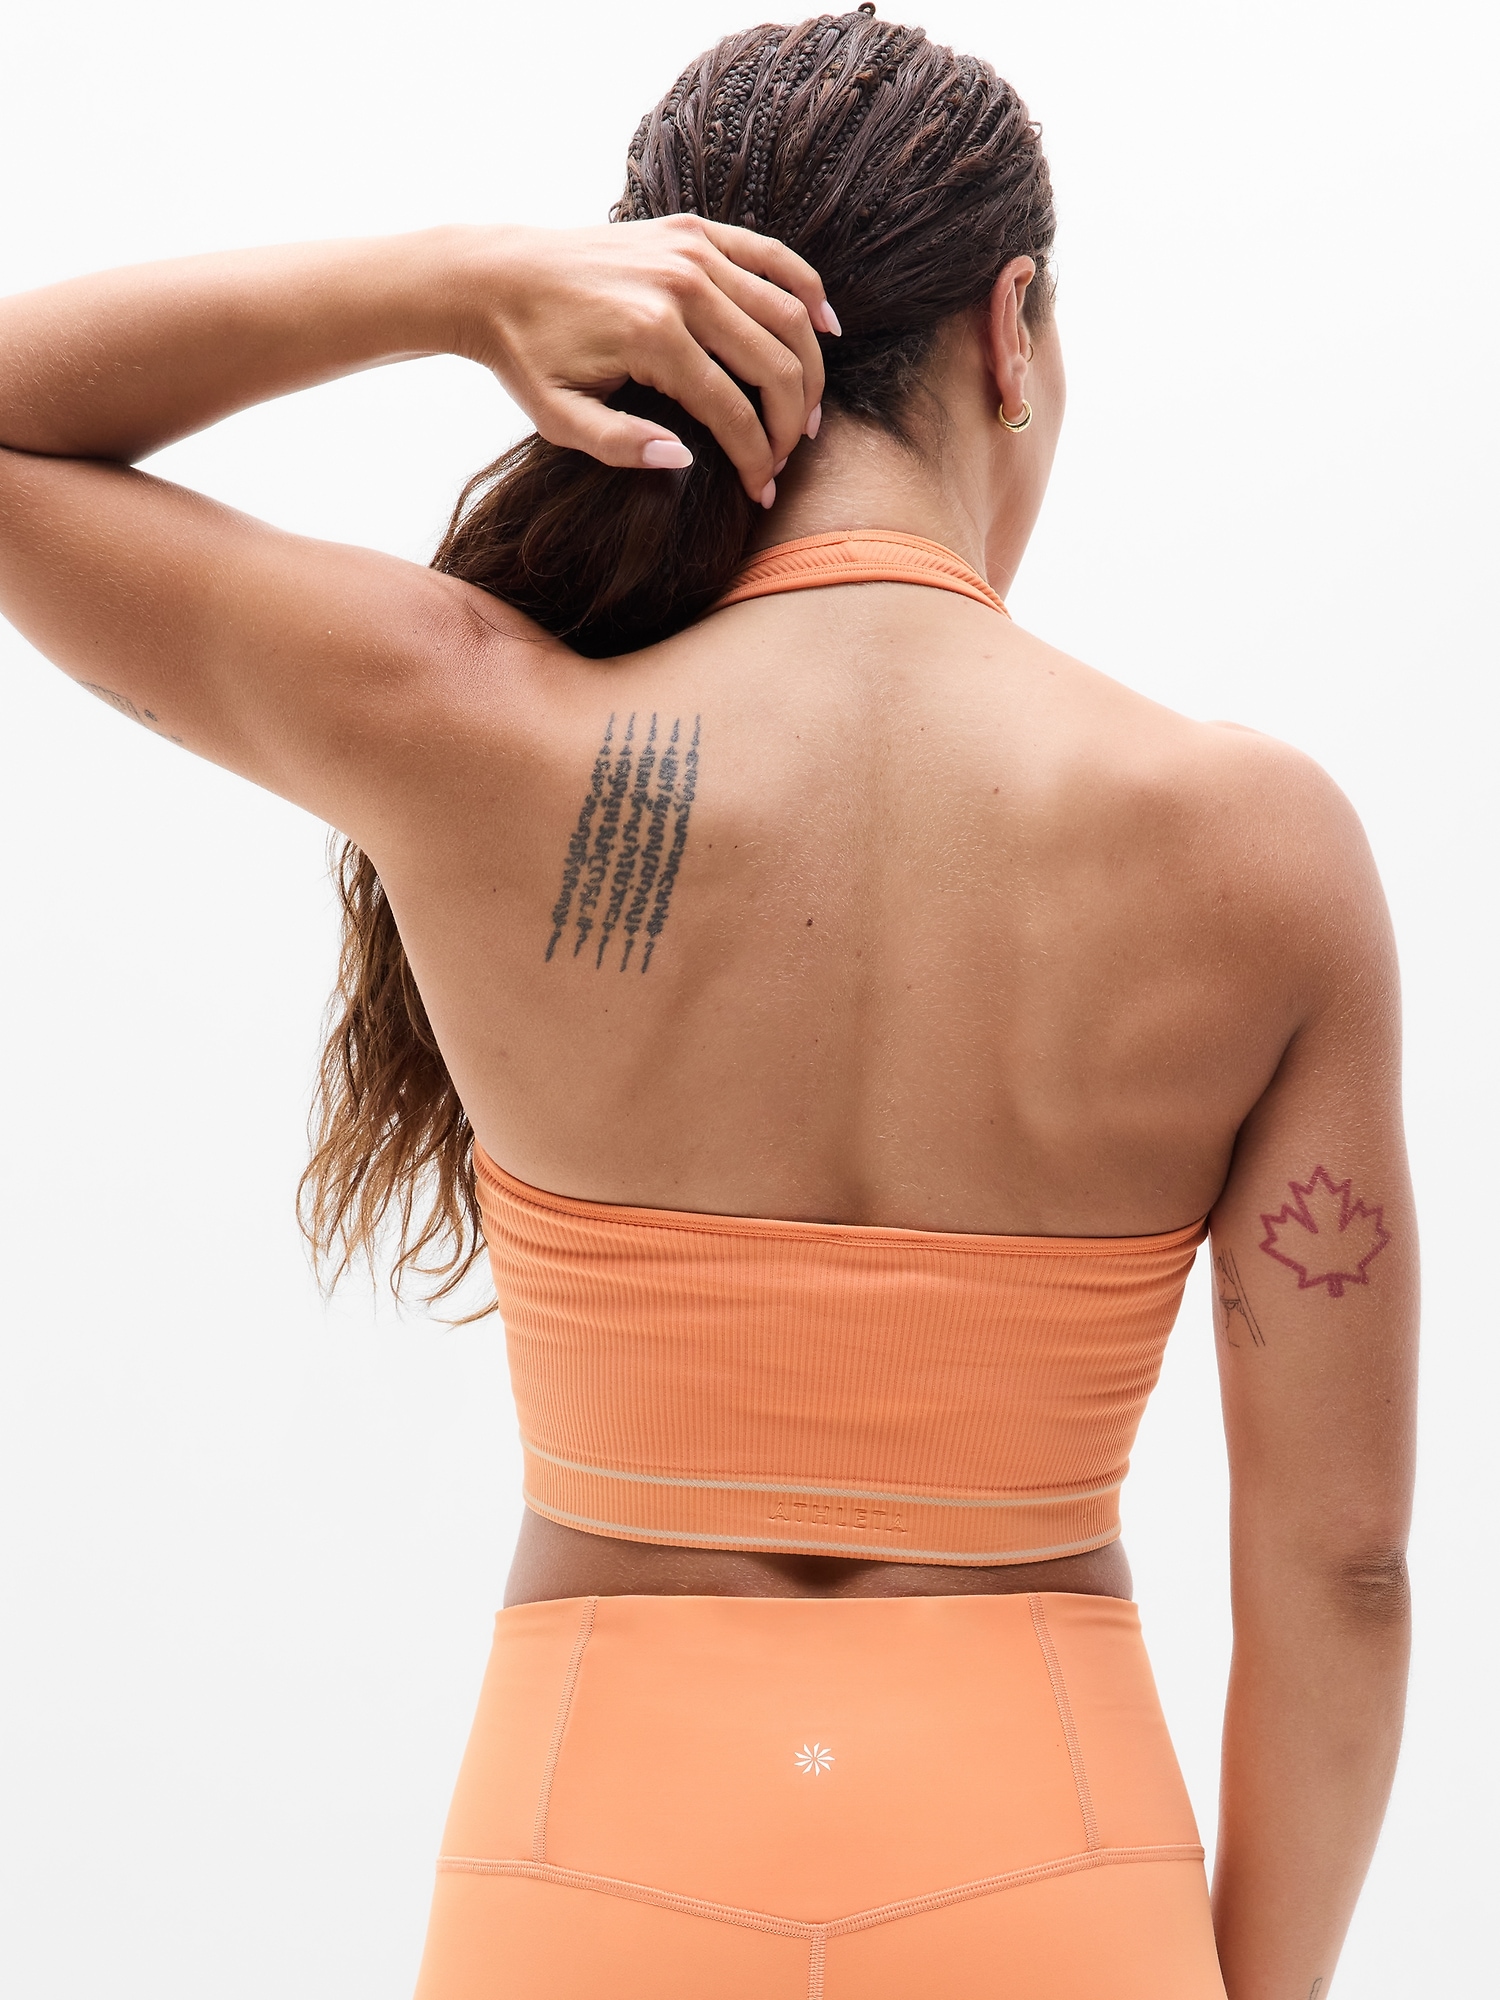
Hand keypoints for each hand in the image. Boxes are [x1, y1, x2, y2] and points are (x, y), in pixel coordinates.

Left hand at [455, 218, 837, 504]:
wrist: (495, 277)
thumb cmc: (527, 355)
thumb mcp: (558, 419)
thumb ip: (620, 446)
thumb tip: (684, 459)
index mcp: (650, 336)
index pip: (731, 411)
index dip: (756, 459)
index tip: (761, 492)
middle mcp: (680, 286)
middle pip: (772, 362)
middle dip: (791, 421)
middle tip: (790, 457)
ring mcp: (690, 251)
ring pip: (785, 312)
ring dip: (808, 368)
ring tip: (808, 413)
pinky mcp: (692, 230)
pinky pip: (770, 258)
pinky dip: (807, 290)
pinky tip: (826, 328)